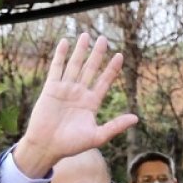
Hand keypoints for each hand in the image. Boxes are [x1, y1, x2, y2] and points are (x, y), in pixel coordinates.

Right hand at [13, 33, 138, 177]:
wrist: (47, 147)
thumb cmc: (71, 145)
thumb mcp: (97, 136)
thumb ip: (115, 126)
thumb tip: (136, 118)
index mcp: (91, 103)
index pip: (104, 81)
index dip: (111, 69)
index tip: (119, 55)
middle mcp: (79, 94)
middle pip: (90, 69)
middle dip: (97, 54)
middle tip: (103, 38)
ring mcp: (65, 90)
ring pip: (74, 65)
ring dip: (80, 51)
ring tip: (86, 35)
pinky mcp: (51, 89)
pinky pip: (56, 69)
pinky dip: (60, 56)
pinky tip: (65, 42)